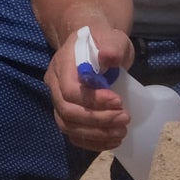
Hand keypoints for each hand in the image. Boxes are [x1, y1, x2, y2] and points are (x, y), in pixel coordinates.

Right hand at [46, 25, 131, 152]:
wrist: (93, 44)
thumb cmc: (103, 41)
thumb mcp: (111, 37)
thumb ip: (111, 45)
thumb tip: (108, 56)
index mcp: (62, 64)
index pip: (69, 90)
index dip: (92, 100)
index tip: (118, 101)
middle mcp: (54, 84)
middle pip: (67, 111)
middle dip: (97, 120)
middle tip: (125, 118)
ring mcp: (58, 101)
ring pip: (68, 126)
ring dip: (96, 134)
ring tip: (121, 132)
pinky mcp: (67, 113)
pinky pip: (73, 134)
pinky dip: (91, 142)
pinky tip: (111, 141)